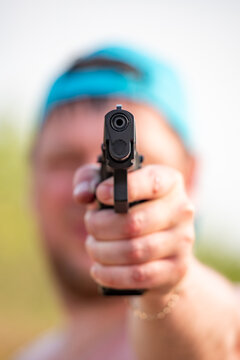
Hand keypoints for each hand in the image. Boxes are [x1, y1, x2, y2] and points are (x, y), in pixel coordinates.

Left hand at [73, 164, 194, 295]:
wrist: (160, 251)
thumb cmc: (129, 211)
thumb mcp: (110, 188)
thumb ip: (90, 180)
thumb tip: (82, 195)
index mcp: (169, 182)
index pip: (152, 181)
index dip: (124, 188)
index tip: (101, 194)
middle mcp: (181, 210)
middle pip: (134, 222)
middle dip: (100, 226)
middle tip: (90, 225)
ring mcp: (182, 242)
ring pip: (134, 251)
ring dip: (102, 251)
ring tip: (93, 247)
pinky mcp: (176, 269)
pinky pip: (138, 275)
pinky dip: (111, 274)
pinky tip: (98, 269)